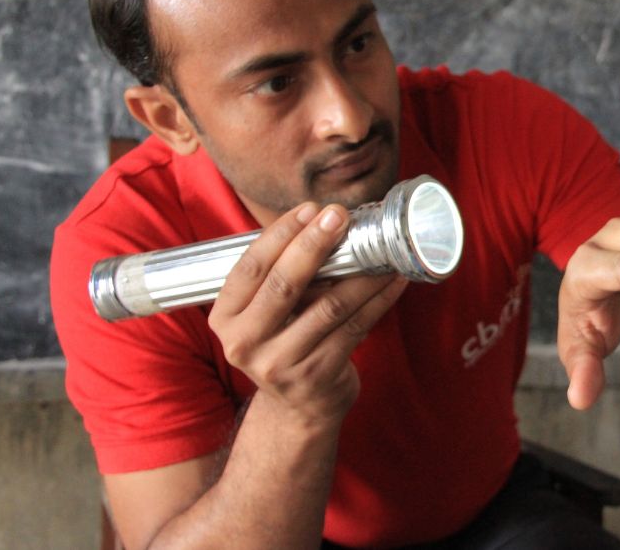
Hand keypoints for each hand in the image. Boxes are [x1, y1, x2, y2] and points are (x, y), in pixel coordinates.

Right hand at [209, 202, 407, 426]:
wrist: (297, 409)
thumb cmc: (285, 344)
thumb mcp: (265, 315)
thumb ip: (280, 276)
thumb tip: (322, 222)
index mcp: (226, 319)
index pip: (250, 268)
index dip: (280, 235)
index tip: (310, 209)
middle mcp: (245, 343)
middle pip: (285, 284)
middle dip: (315, 244)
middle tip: (340, 216)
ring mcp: (281, 363)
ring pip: (329, 306)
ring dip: (360, 273)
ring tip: (381, 246)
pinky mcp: (318, 375)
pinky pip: (355, 327)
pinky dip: (378, 300)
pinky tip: (393, 280)